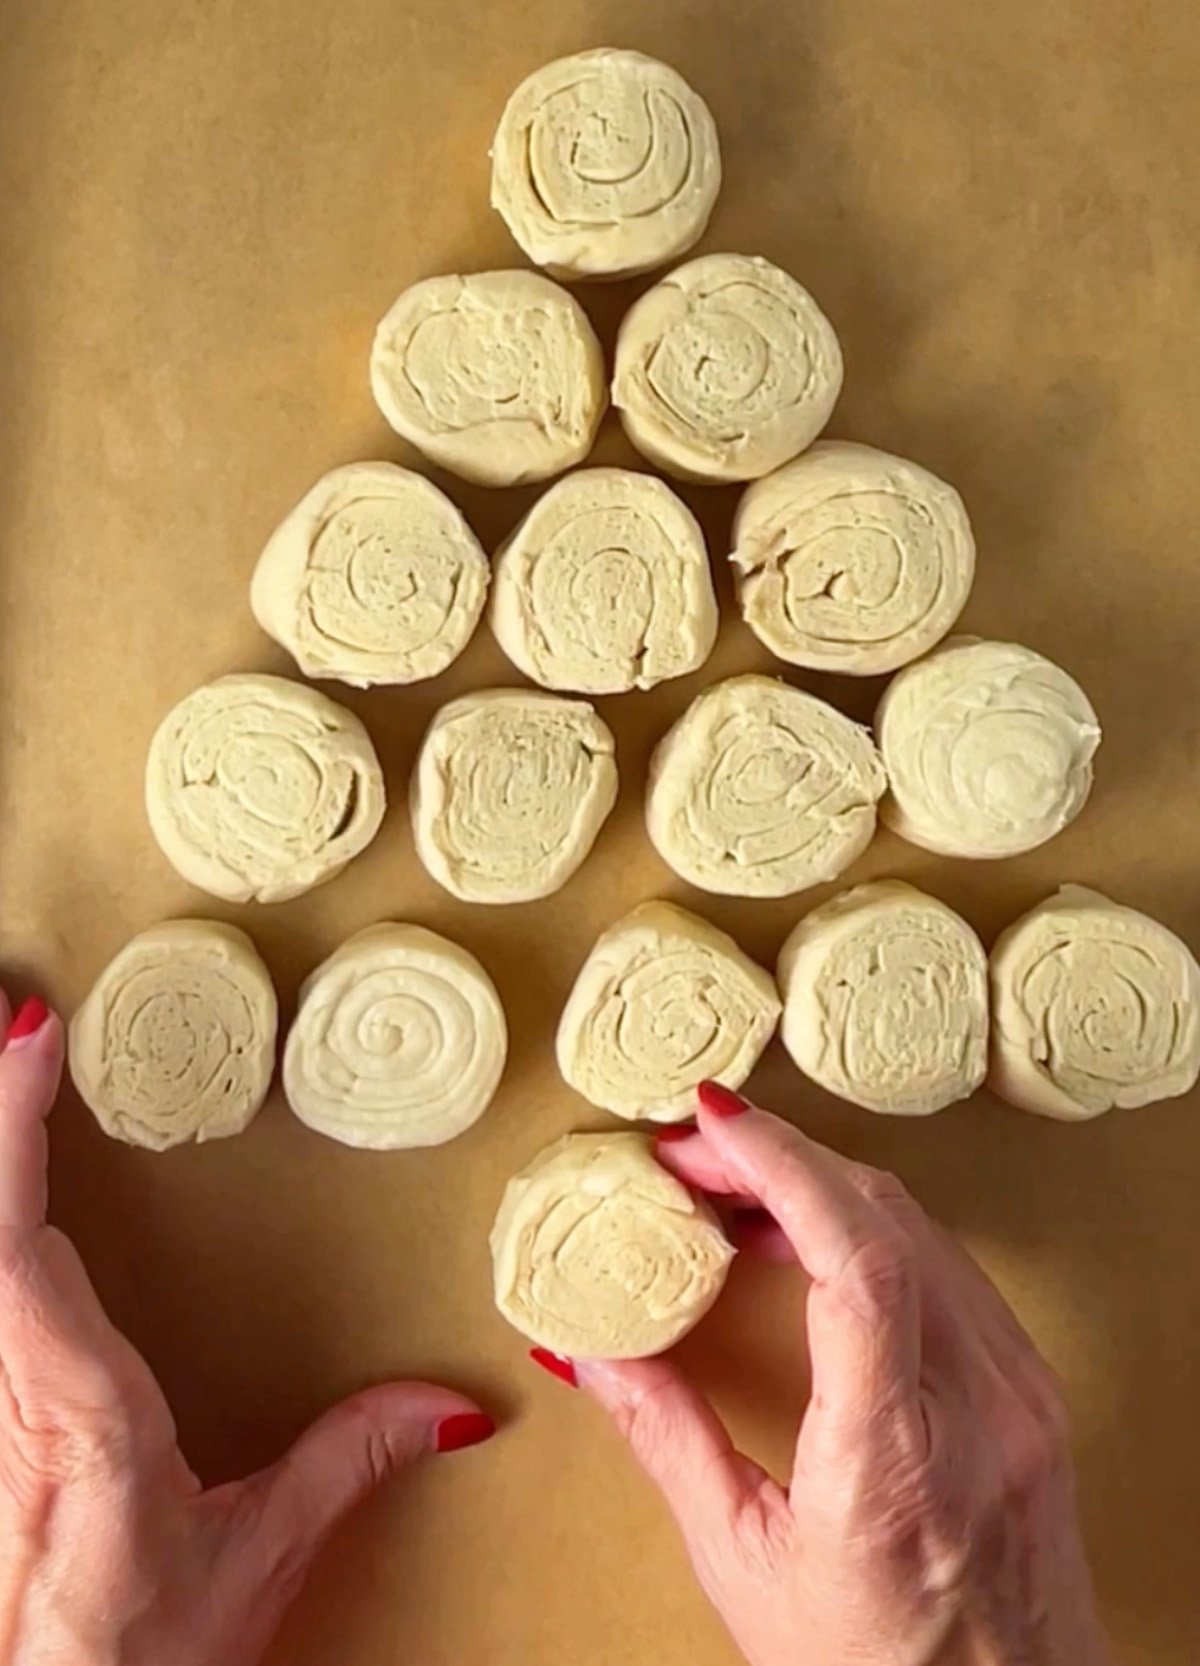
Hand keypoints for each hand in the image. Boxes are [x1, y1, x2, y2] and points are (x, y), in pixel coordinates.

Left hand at [0, 993, 494, 1665]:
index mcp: (75, 1404)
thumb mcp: (252, 1564)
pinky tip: (3, 1170)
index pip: (14, 1235)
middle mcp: (2, 1388)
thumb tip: (451, 1408)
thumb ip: (345, 1467)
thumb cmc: (125, 1660)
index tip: (33, 1034)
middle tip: (13, 1015)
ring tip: (6, 1064)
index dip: (11, 1127)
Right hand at [537, 1086, 1108, 1665]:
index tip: (713, 1119)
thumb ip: (665, 1440)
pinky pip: (943, 1262)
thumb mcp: (747, 1568)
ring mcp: (1020, 1389)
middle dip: (776, 1158)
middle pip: (884, 1219)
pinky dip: (863, 1224)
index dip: (783, 1167)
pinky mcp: (1030, 1383)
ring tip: (726, 1185)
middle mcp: (982, 1407)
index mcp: (900, 1462)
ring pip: (918, 1226)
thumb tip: (586, 1347)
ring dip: (817, 1183)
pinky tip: (802, 1233)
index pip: (857, 1264)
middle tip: (687, 1150)